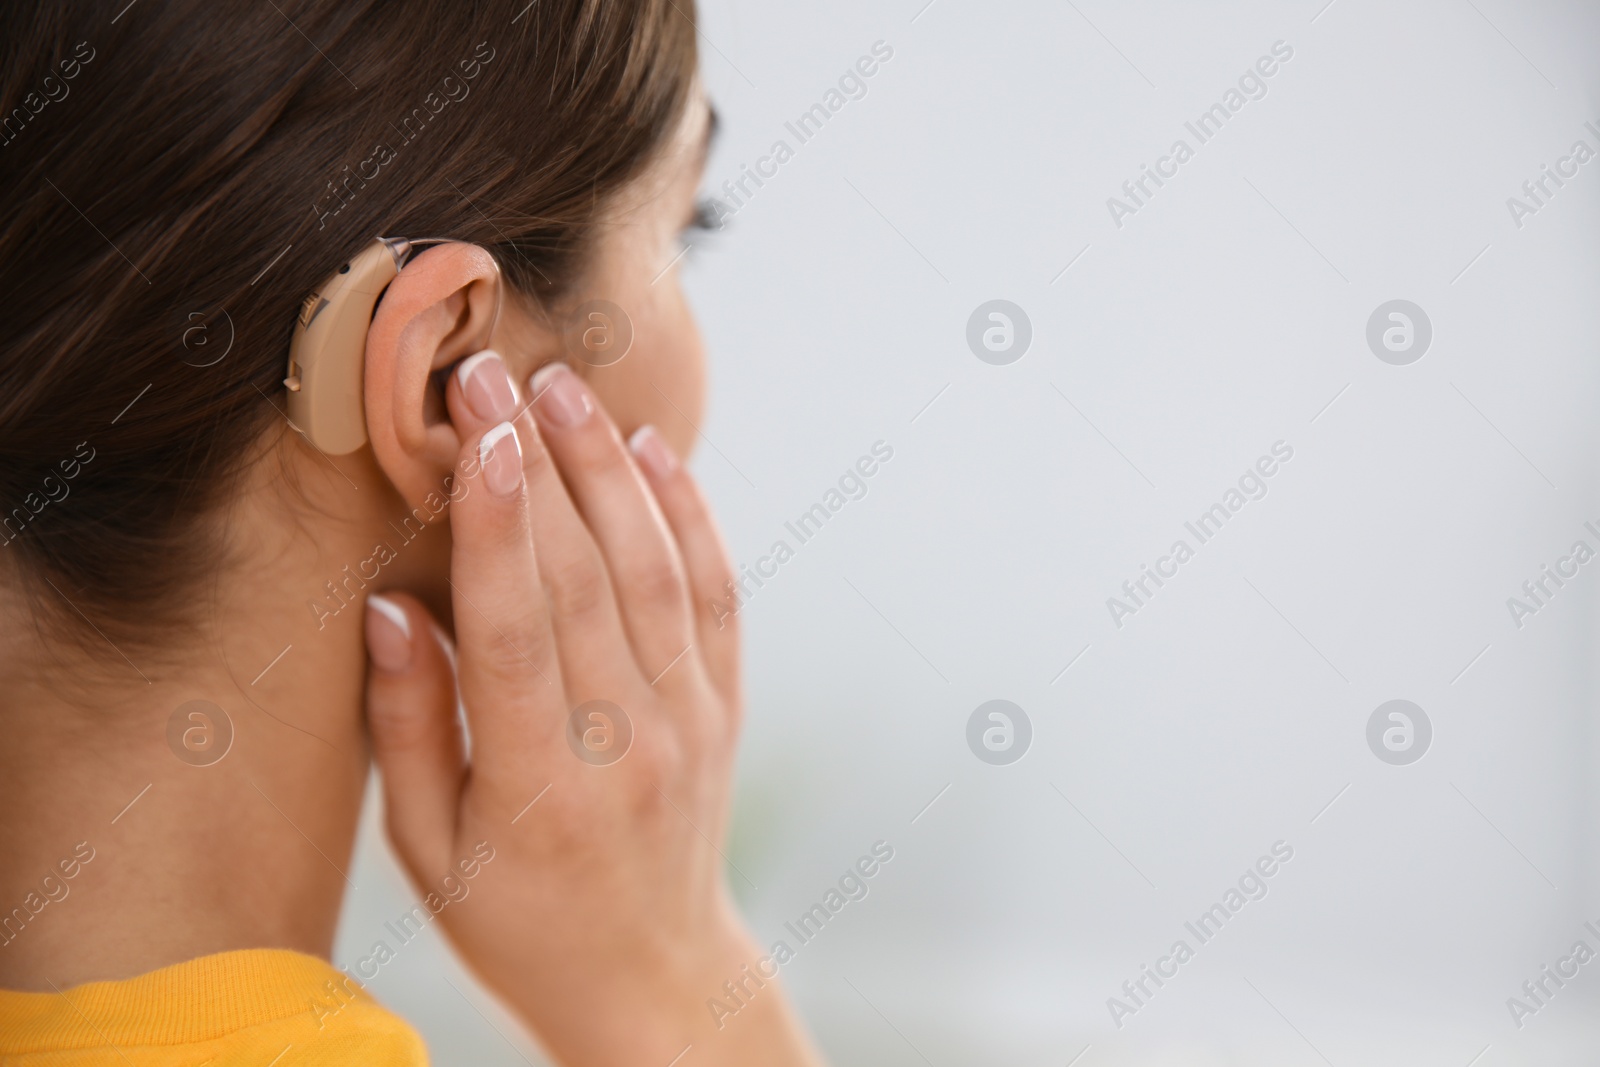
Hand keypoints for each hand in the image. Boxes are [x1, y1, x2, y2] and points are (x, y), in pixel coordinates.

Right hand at [361, 352, 820, 1065]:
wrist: (652, 975)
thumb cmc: (516, 920)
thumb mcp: (428, 853)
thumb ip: (408, 732)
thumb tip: (391, 610)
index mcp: (540, 784)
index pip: (516, 628)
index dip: (494, 524)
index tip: (472, 432)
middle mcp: (627, 741)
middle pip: (585, 577)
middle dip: (537, 463)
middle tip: (491, 372)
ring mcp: (689, 718)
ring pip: (655, 568)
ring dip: (609, 468)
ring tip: (562, 387)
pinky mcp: (724, 703)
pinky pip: (715, 593)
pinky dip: (689, 515)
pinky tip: (654, 451)